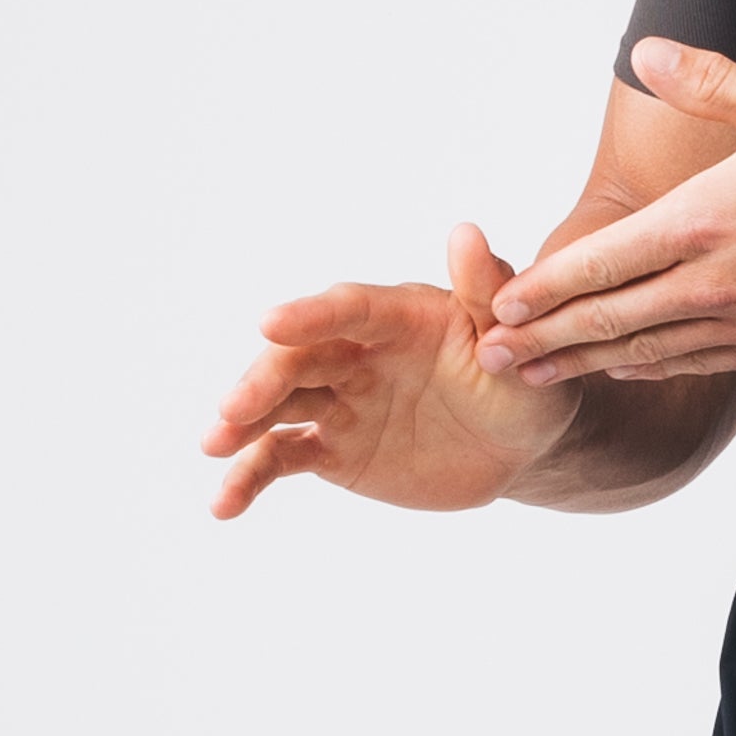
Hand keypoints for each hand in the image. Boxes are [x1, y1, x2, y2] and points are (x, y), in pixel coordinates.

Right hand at [202, 224, 575, 517]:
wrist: (521, 445)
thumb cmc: (524, 381)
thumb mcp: (515, 343)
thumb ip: (484, 293)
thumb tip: (467, 232)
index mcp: (397, 317)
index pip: (347, 310)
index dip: (309, 316)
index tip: (270, 323)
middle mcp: (356, 352)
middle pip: (298, 359)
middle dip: (262, 381)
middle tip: (233, 409)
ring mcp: (339, 400)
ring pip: (279, 406)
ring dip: (242, 424)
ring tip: (212, 448)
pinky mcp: (332, 447)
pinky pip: (282, 457)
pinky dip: (250, 477)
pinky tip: (224, 504)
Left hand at [478, 46, 735, 382]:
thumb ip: (707, 82)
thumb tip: (645, 51)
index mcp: (706, 223)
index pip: (602, 265)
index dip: (543, 290)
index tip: (499, 305)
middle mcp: (716, 284)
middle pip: (609, 322)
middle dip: (543, 341)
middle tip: (489, 358)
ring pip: (646, 352)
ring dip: (584, 364)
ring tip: (535, 375)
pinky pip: (695, 364)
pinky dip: (647, 369)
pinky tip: (623, 370)